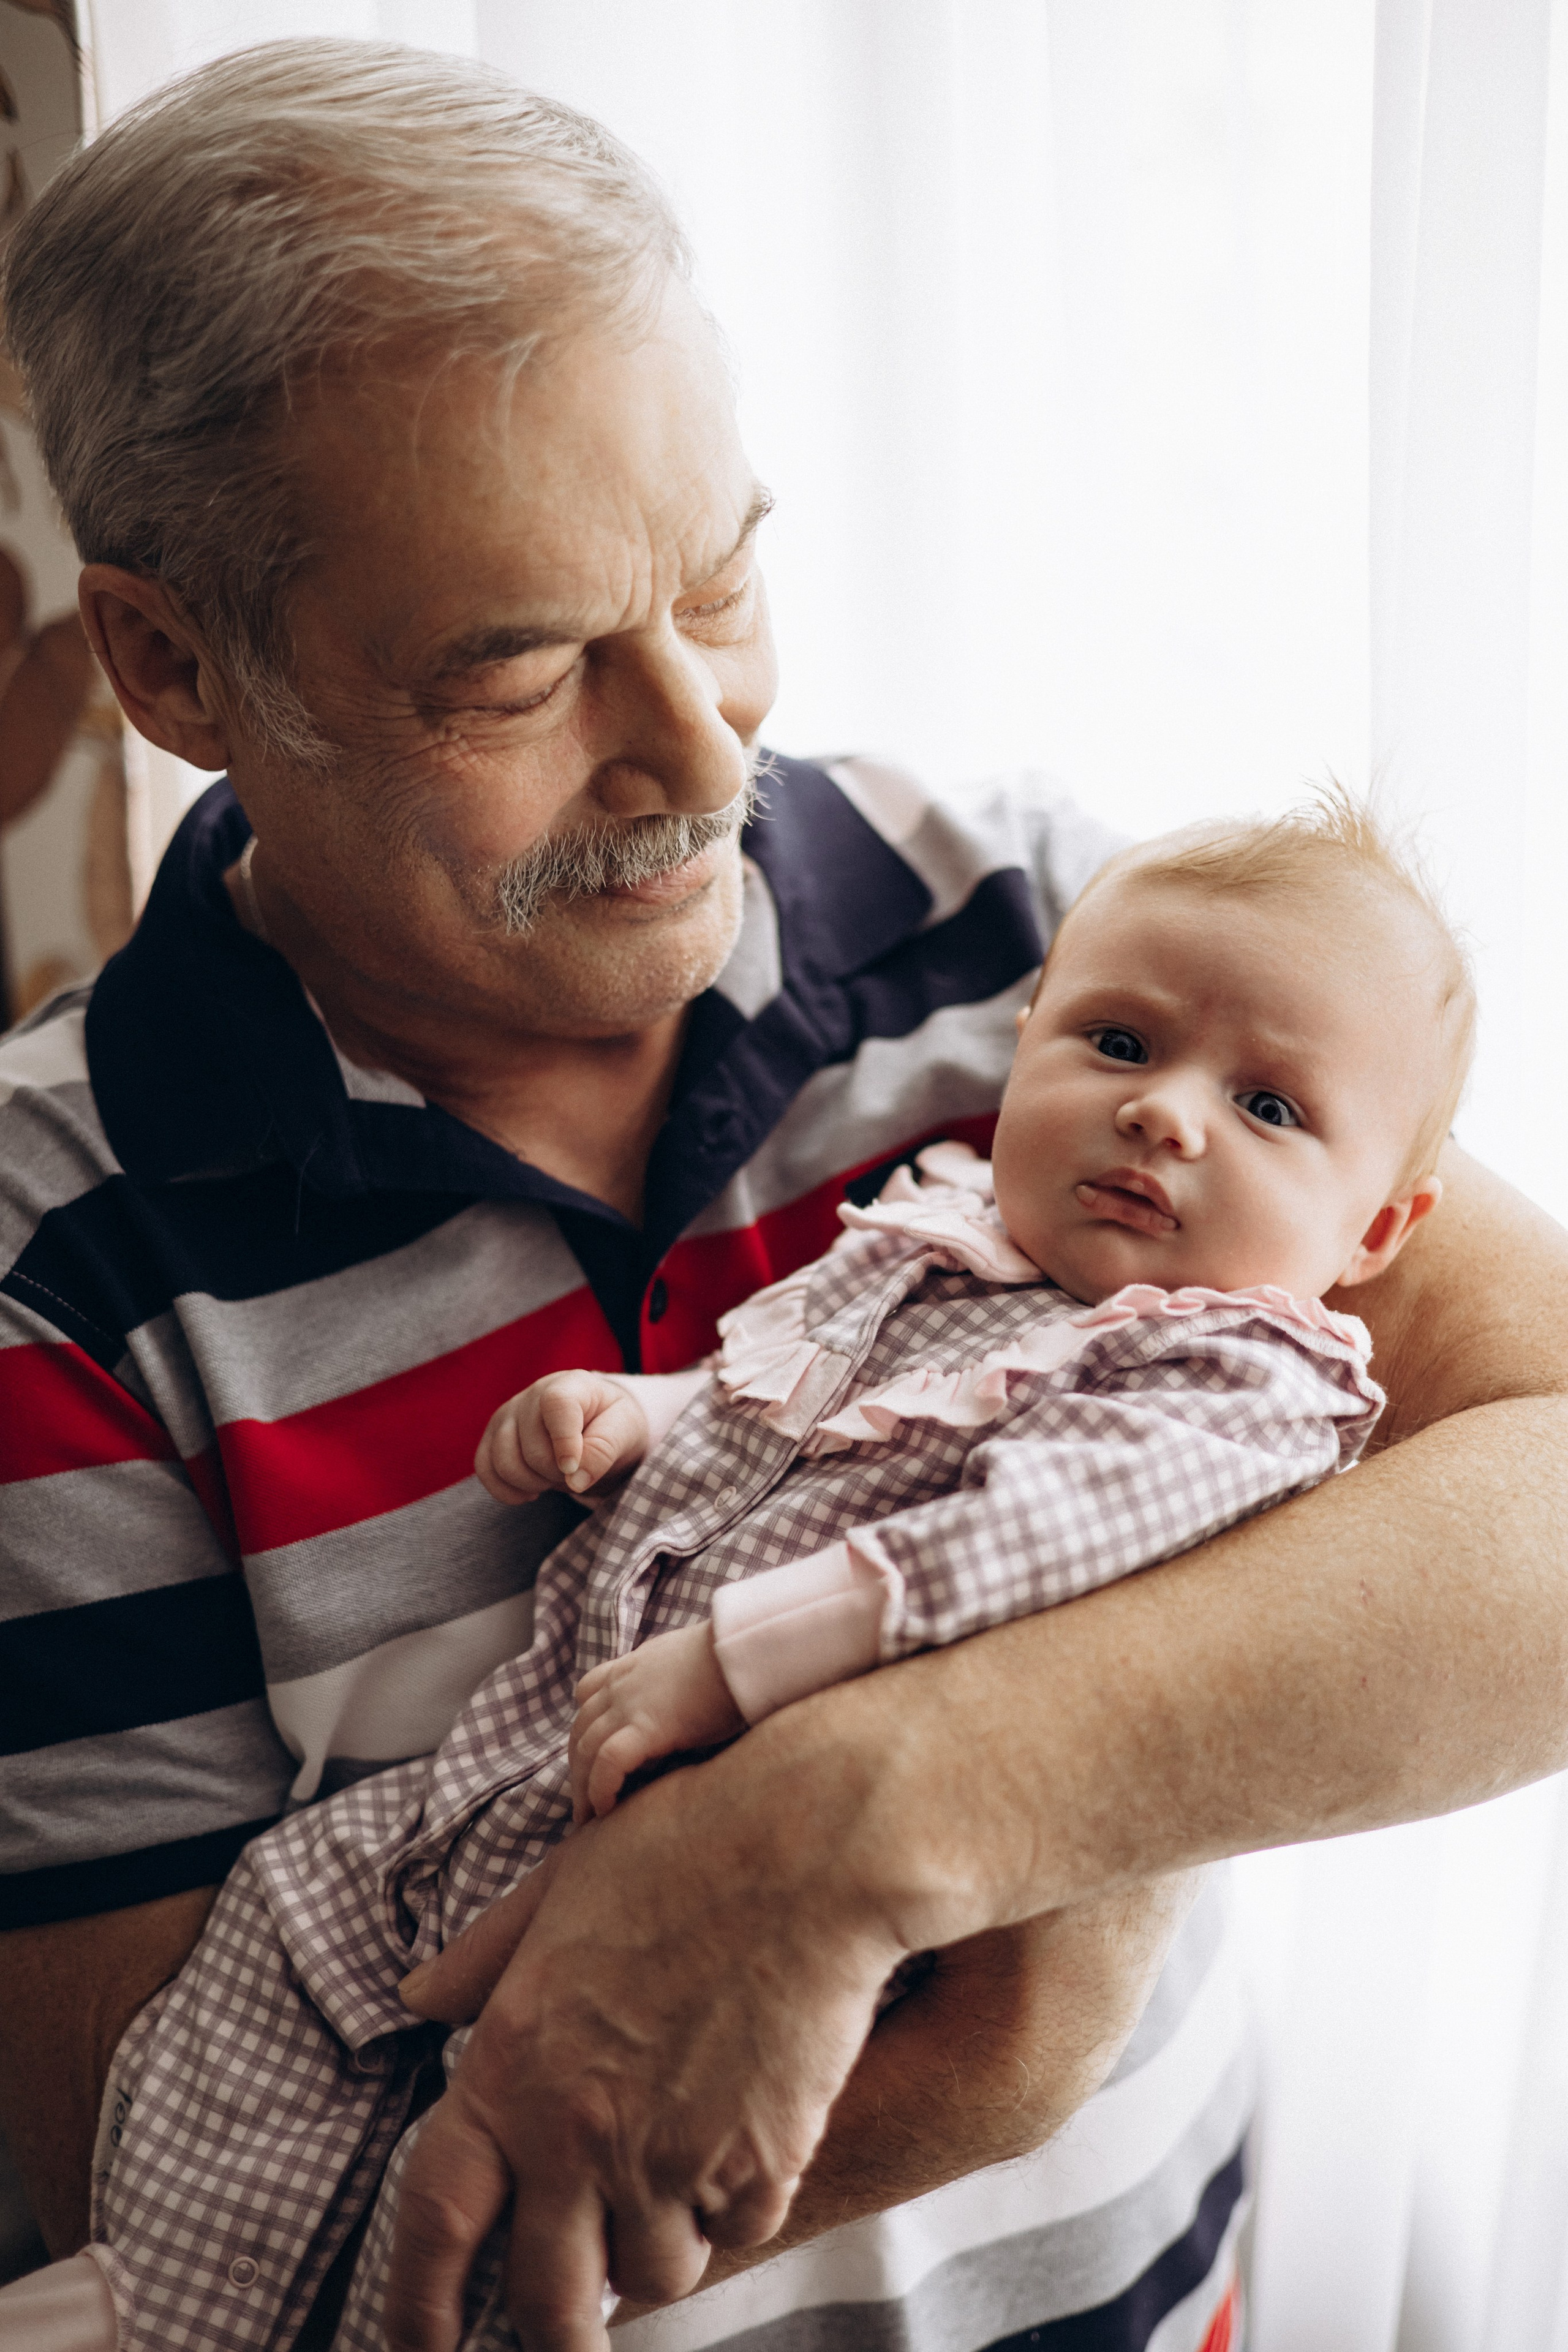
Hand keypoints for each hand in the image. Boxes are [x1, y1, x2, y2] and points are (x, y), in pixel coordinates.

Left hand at [392, 1722, 907, 2351]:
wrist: (808, 1847)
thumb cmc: (683, 1846)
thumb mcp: (560, 1889)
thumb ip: (484, 1958)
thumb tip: (419, 1996)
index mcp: (510, 2064)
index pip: (436, 2223)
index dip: (418, 2307)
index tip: (421, 2347)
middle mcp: (574, 2132)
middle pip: (544, 2302)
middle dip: (556, 2330)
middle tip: (572, 2325)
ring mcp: (667, 2160)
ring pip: (651, 2277)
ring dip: (660, 2246)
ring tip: (679, 2171)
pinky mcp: (755, 2170)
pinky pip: (735, 2236)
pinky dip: (736, 2206)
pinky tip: (745, 2130)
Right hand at [475, 1372, 648, 1503]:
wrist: (596, 1426)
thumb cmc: (612, 1425)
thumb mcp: (625, 1432)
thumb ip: (604, 1450)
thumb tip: (576, 1478)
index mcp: (571, 1385)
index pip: (556, 1404)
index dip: (563, 1441)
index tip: (573, 1469)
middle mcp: (532, 1394)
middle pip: (531, 1447)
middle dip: (557, 1473)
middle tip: (575, 1471)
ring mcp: (508, 1415)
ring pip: (504, 1462)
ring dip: (533, 1483)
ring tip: (555, 1478)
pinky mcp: (492, 1437)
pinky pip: (484, 1469)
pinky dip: (507, 1490)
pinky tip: (532, 1490)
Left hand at [570, 1624, 746, 1822]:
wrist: (739, 1651)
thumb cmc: (727, 1657)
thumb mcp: (686, 1657)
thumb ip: (669, 1678)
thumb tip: (679, 1703)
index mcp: (630, 1666)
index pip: (588, 1692)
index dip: (585, 1724)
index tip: (592, 1752)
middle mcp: (620, 1685)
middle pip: (580, 1729)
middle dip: (578, 1766)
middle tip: (583, 1798)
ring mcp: (628, 1705)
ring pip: (586, 1750)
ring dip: (583, 1787)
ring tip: (589, 1817)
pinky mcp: (645, 1727)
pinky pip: (608, 1762)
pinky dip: (601, 1788)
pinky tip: (607, 1809)